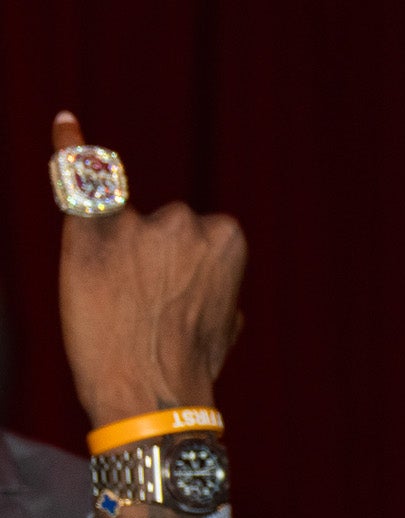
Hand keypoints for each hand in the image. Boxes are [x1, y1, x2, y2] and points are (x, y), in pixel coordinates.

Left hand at [53, 111, 246, 427]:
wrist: (150, 393)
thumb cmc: (190, 363)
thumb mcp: (225, 320)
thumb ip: (213, 282)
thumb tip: (199, 276)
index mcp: (227, 236)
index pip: (194, 235)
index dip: (179, 272)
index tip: (174, 304)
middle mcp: (186, 220)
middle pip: (159, 226)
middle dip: (150, 263)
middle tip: (144, 312)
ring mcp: (138, 224)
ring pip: (122, 228)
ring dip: (118, 259)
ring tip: (119, 309)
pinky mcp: (92, 233)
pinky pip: (78, 181)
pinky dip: (69, 148)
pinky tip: (64, 123)